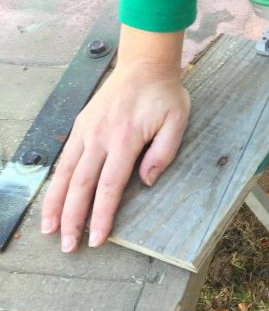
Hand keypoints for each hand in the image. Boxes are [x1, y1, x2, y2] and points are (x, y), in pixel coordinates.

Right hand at [41, 26, 189, 251]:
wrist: (145, 64)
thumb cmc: (165, 94)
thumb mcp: (177, 121)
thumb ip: (163, 153)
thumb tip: (146, 182)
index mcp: (124, 139)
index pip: (109, 186)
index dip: (101, 215)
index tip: (97, 239)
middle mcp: (99, 137)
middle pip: (81, 185)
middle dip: (73, 219)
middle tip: (68, 246)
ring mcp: (86, 130)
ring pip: (65, 173)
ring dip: (55, 203)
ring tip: (49, 230)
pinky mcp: (80, 125)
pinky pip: (64, 158)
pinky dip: (56, 181)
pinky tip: (53, 198)